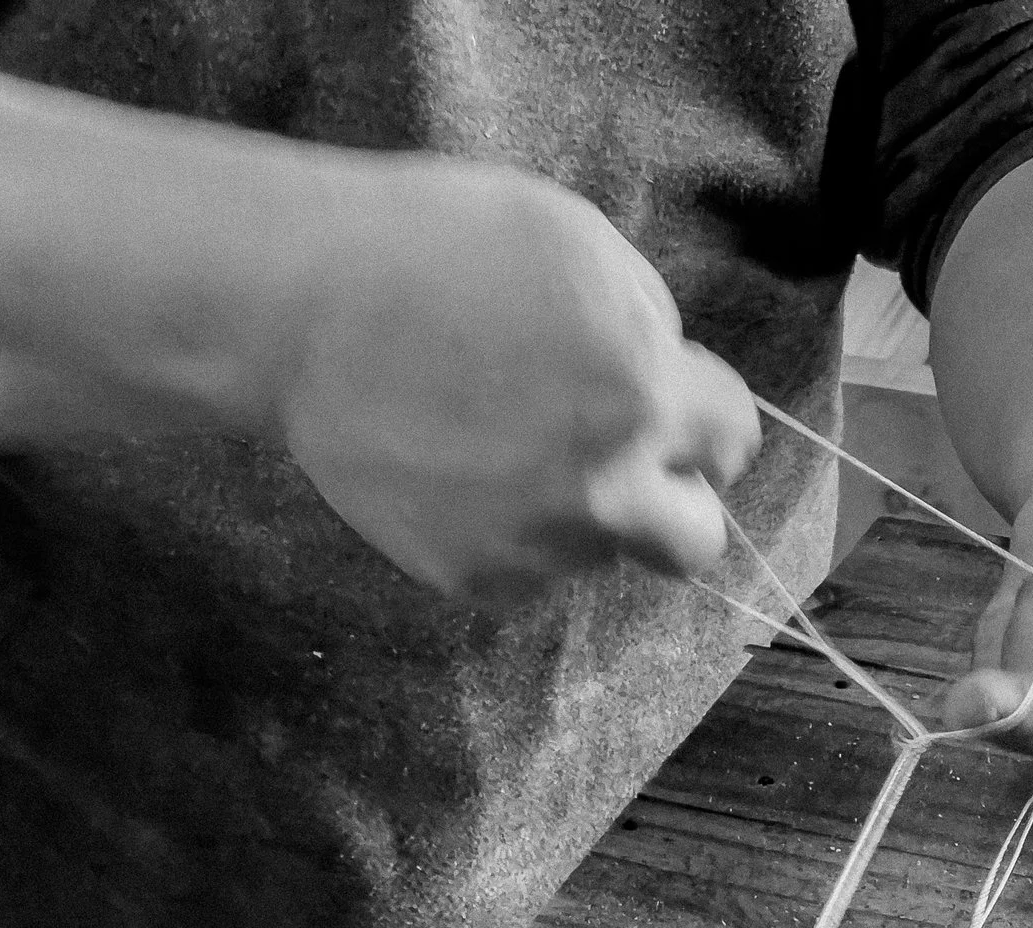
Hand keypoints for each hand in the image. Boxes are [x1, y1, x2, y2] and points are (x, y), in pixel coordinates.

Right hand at [279, 162, 759, 594]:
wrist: (299, 310)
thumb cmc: (436, 248)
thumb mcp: (581, 246)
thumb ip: (648, 326)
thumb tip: (667, 377)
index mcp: (645, 396)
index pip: (733, 443)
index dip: (705, 420)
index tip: (677, 411)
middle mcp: (605, 489)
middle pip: (694, 543)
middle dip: (674, 498)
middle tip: (624, 457)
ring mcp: (536, 544)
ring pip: (602, 552)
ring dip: (581, 509)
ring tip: (501, 438)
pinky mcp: (472, 577)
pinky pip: (529, 570)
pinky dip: (511, 532)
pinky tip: (459, 468)